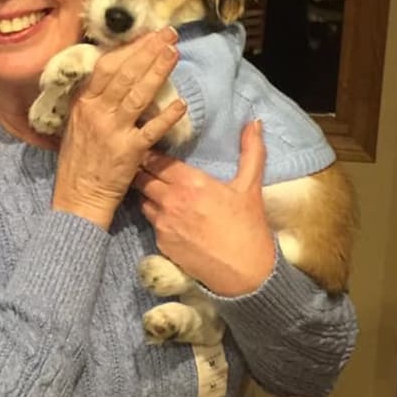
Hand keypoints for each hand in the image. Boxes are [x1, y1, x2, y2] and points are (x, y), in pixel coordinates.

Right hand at [52, 28, 186, 229]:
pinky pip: (151, 130)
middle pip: (125, 74)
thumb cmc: (78, 163)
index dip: (129, 48)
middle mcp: (97, 112)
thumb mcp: (75, 125)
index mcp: (83, 103)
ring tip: (174, 53)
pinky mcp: (129, 151)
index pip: (107, 66)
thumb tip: (110, 78)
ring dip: (158, 72)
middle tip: (169, 33)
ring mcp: (113, 131)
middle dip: (148, 50)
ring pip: (138, 94)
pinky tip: (180, 103)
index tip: (147, 35)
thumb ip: (91, 102)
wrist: (77, 198)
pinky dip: (166, 116)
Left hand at [132, 120, 275, 295]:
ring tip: (151, 187)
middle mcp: (172, 201)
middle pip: (142, 177)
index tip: (148, 144)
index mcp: (191, 183)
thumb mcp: (250, 187)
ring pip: (142, 199)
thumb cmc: (249, 228)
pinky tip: (164, 213)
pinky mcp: (161, 243)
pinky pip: (150, 222)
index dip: (151, 151)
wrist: (245, 274)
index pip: (157, 159)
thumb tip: (255, 122)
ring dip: (146, 192)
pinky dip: (154, 215)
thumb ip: (251, 151)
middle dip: (141, 168)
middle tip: (141, 161)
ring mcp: (163, 223)